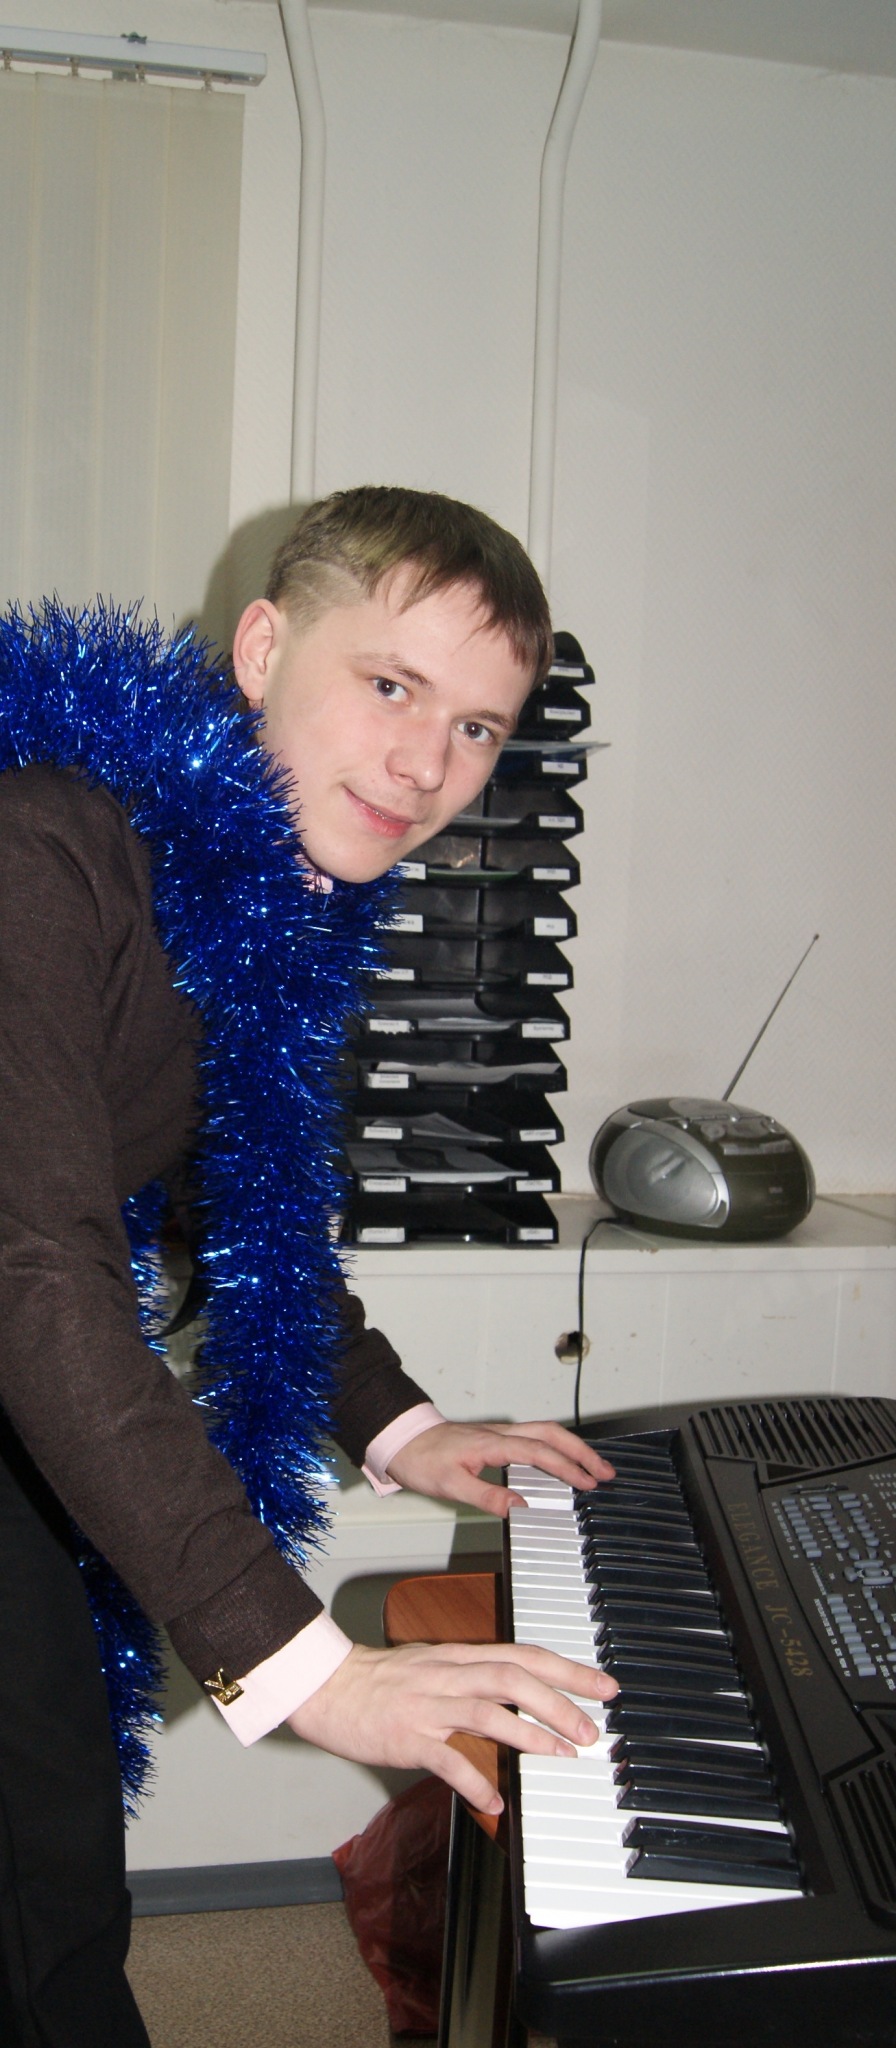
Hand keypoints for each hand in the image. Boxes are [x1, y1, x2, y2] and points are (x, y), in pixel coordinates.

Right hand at [287, 1639, 617, 1813]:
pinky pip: (447, 1759)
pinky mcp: (407, 1736)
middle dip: (561, 1701)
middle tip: (593, 1728)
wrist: (327, 1687)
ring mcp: (428, 1705)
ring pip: (488, 1710)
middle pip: (515, 1677)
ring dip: (531, 1733)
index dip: (568, 1669)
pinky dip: (475, 1781)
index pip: (524, 1655)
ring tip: (564, 1754)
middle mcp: (449, 1674)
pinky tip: (496, 1800)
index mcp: (459, 1656)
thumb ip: (474, 1677)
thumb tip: (519, 1696)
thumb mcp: (434, 1666)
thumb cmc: (380, 1680)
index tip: (603, 1686)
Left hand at [385, 1418, 614, 1517]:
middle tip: (606, 1472)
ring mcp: (499, 1434)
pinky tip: (562, 1460)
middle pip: (552, 1434)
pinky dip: (557, 1446)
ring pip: (546, 1432)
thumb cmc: (423, 1461)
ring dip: (572, 1447)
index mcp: (492, 1444)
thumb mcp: (450, 1486)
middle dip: (582, 1452)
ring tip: (593, 1467)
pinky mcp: (496, 1438)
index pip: (540, 1453)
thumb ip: (487, 1496)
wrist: (403, 1440)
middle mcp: (500, 1434)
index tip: (588, 1482)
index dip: (567, 1467)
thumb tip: (520, 1507)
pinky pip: (535, 1436)